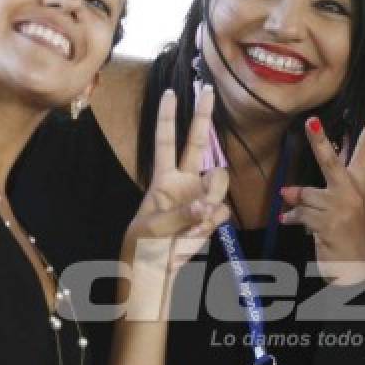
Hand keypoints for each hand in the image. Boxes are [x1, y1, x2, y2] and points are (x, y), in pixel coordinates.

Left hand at [126, 87, 229, 281]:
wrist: (154, 274)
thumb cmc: (142, 248)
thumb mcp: (152, 229)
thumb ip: (181, 214)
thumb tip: (206, 204)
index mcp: (162, 179)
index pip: (164, 141)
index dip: (167, 117)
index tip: (170, 92)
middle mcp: (184, 182)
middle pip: (196, 142)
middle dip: (202, 116)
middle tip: (207, 89)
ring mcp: (201, 198)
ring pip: (218, 182)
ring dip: (210, 200)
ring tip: (192, 224)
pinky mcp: (212, 217)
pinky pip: (222, 211)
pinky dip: (210, 224)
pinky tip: (194, 236)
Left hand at [279, 99, 364, 284]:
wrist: (358, 270)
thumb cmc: (353, 235)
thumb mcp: (350, 205)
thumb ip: (332, 185)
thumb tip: (303, 177)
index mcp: (363, 184)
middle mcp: (353, 192)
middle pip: (331, 162)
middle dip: (319, 142)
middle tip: (311, 121)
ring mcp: (340, 208)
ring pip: (307, 194)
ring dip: (299, 204)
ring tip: (294, 210)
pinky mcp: (327, 223)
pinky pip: (300, 213)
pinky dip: (293, 217)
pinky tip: (289, 221)